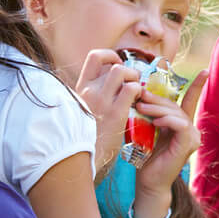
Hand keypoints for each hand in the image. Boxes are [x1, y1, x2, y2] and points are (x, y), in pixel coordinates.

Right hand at [74, 49, 144, 175]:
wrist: (78, 161)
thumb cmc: (83, 139)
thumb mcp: (80, 113)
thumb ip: (90, 98)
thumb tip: (104, 89)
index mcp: (80, 90)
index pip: (94, 57)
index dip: (110, 56)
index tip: (118, 65)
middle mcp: (89, 91)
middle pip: (113, 64)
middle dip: (129, 70)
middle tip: (134, 84)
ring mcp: (101, 101)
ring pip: (122, 71)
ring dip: (135, 78)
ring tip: (137, 93)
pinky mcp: (115, 113)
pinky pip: (132, 89)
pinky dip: (139, 91)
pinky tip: (139, 103)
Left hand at [130, 93, 197, 200]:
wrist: (148, 181)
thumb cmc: (145, 156)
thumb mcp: (146, 129)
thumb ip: (149, 114)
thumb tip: (140, 93)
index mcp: (182, 124)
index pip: (190, 100)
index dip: (197, 85)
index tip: (204, 71)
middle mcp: (191, 129)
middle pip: (176, 105)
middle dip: (157, 98)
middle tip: (140, 94)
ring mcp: (192, 137)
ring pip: (177, 113)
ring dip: (157, 109)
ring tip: (141, 107)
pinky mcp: (188, 144)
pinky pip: (180, 125)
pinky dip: (167, 120)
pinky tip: (155, 122)